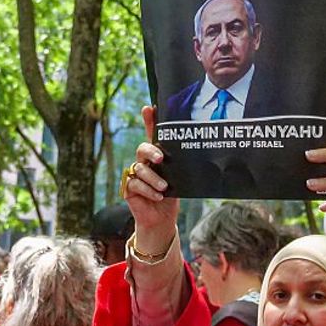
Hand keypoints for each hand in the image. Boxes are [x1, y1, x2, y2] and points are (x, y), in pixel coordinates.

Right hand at [124, 106, 180, 255]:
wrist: (162, 218)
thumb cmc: (172, 195)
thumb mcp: (179, 177)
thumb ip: (180, 164)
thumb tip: (197, 150)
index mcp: (156, 156)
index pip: (151, 134)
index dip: (149, 120)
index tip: (150, 107)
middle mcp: (144, 162)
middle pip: (142, 149)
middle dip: (151, 151)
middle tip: (161, 158)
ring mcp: (135, 175)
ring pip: (140, 169)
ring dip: (153, 178)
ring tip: (164, 187)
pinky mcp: (128, 189)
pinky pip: (135, 184)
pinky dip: (148, 191)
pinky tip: (157, 196)